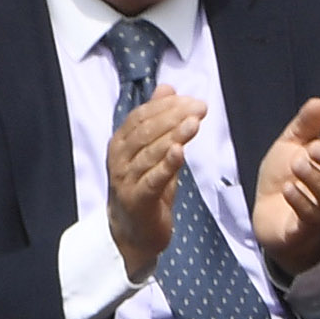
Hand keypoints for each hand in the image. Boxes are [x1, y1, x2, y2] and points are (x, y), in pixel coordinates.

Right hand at [105, 91, 206, 281]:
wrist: (134, 231)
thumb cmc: (146, 186)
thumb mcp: (153, 149)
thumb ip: (159, 119)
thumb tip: (167, 88)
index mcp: (121, 143)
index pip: (140, 117)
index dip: (165, 106)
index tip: (192, 99)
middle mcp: (119, 159)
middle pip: (144, 132)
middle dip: (173, 117)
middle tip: (200, 107)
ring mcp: (125, 180)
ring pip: (149, 153)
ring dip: (173, 136)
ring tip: (194, 123)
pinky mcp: (137, 200)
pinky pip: (152, 180)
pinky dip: (166, 165)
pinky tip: (180, 152)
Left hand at [247, 97, 319, 279]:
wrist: (266, 217)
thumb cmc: (284, 178)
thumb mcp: (290, 146)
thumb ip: (305, 126)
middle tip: (313, 149)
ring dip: (316, 178)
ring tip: (296, 165)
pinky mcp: (305, 228)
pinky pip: (312, 217)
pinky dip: (301, 202)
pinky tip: (289, 189)